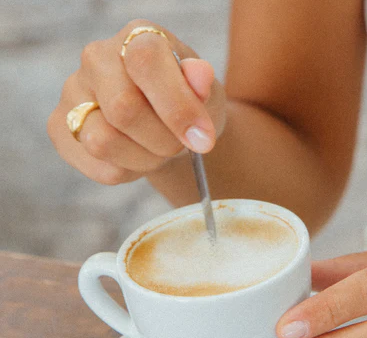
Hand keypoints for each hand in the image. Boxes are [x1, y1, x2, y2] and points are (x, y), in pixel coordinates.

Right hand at [47, 19, 225, 184]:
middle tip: (182, 145)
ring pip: (103, 142)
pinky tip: (139, 157)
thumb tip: (199, 75)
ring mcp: (72, 92)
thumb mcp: (207, 93)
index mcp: (136, 38)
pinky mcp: (60, 128)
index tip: (202, 137)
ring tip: (160, 150)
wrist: (169, 127)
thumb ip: (203, 85)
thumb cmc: (189, 104)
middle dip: (164, 140)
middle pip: (123, 110)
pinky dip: (128, 172)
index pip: (146, 63)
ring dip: (145, 159)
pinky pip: (97, 167)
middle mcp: (96, 58)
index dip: (177, 107)